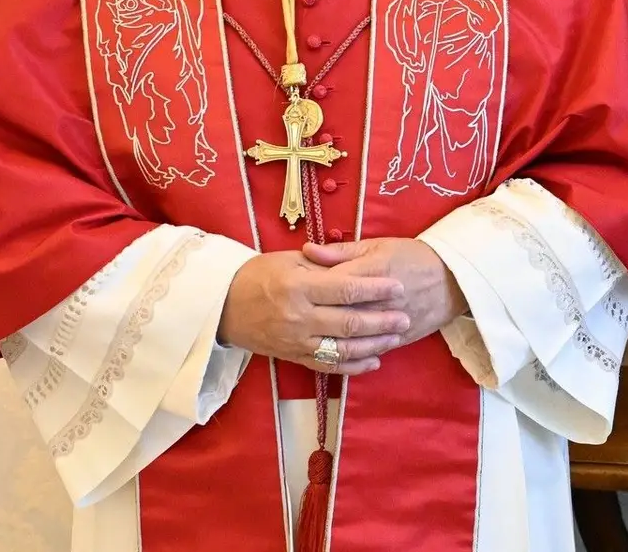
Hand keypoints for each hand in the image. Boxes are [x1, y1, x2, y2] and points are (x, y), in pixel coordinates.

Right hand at [218, 251, 409, 374]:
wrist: (222, 305)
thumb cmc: (258, 275)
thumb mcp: (288, 260)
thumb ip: (323, 263)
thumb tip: (357, 263)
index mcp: (299, 287)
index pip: (346, 289)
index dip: (375, 289)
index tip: (398, 287)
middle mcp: (299, 317)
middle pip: (350, 322)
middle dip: (382, 321)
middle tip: (405, 316)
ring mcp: (296, 342)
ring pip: (343, 348)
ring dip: (374, 345)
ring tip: (396, 337)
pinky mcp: (293, 357)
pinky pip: (328, 366)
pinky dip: (353, 366)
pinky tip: (374, 361)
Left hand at [302, 238, 467, 346]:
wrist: (453, 278)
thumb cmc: (412, 256)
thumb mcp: (378, 245)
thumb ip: (342, 252)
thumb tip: (307, 250)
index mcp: (372, 271)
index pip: (331, 283)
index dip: (308, 288)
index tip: (289, 290)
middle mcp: (379, 300)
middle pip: (338, 313)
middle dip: (312, 318)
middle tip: (290, 318)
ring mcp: (389, 323)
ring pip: (353, 338)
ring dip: (328, 339)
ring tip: (308, 337)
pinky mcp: (400, 339)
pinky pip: (370, 350)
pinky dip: (352, 355)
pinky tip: (333, 353)